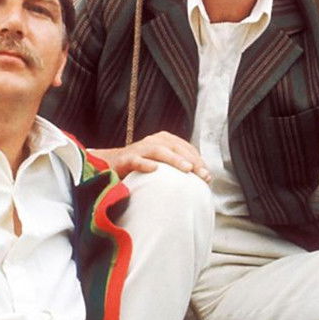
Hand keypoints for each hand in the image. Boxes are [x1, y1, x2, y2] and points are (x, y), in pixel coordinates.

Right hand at [91, 131, 210, 181]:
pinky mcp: (125, 159)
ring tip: (187, 169)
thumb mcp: (163, 164)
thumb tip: (206, 179)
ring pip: (159, 151)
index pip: (186, 148)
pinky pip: (136, 160)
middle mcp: (153, 141)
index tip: (207, 176)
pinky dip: (145, 164)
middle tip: (203, 175)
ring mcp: (139, 149)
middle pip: (176, 147)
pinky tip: (154, 169)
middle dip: (192, 161)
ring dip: (174, 159)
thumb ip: (180, 167)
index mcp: (165, 140)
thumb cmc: (143, 166)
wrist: (111, 165)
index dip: (198, 160)